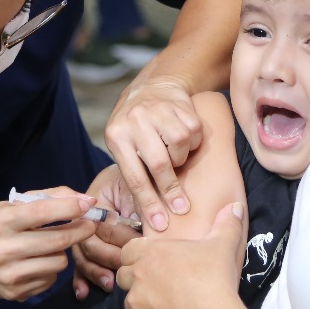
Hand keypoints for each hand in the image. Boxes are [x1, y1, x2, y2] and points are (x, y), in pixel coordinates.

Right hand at [0, 187, 98, 301]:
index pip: (42, 212)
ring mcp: (8, 274)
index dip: (70, 207)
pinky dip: (50, 269)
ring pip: (59, 262)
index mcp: (1, 221)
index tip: (88, 204)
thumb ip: (48, 197)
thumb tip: (84, 200)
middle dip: (81, 230)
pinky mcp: (15, 293)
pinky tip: (37, 262)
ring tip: (50, 245)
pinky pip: (51, 279)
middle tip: (90, 225)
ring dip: (62, 252)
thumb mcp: (13, 205)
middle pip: (58, 240)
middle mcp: (2, 249)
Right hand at [73, 165, 141, 298]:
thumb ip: (143, 204)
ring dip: (94, 272)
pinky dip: (82, 278)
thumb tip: (154, 227)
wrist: (139, 171)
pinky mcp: (87, 245)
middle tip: (125, 269)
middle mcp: (86, 216)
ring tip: (110, 284)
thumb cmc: (143, 179)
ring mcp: (83, 231)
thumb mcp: (142, 186)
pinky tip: (83, 293)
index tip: (141, 247)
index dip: (121, 238)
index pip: (103, 224)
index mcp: (96, 199)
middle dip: (108, 258)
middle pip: (88, 243)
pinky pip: (80, 262)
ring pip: (82, 256)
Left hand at [105, 75, 203, 232]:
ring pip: (179, 147)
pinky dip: (193, 143)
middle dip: (171, 189)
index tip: (160, 223)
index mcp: (116, 135)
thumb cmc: (136, 126)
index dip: (148, 203)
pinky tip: (184, 137)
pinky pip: (193, 134)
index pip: (134, 176)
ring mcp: (158, 110)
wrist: (154, 86)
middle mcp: (135, 120)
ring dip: (181, 158)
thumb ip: (133, 171)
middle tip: (181, 207)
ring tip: (174, 154)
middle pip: (159, 164)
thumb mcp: (123, 144)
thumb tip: (149, 211)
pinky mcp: (180, 106)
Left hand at [117, 202, 245, 308]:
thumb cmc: (215, 279)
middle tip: (161, 283)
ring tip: (168, 305)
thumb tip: (235, 207)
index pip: (128, 249)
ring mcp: (137, 303)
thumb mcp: (223, 246)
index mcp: (152, 252)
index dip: (138, 255)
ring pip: (130, 301)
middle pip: (124, 274)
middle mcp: (138, 276)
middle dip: (137, 278)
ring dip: (143, 302)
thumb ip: (226, 224)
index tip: (154, 261)